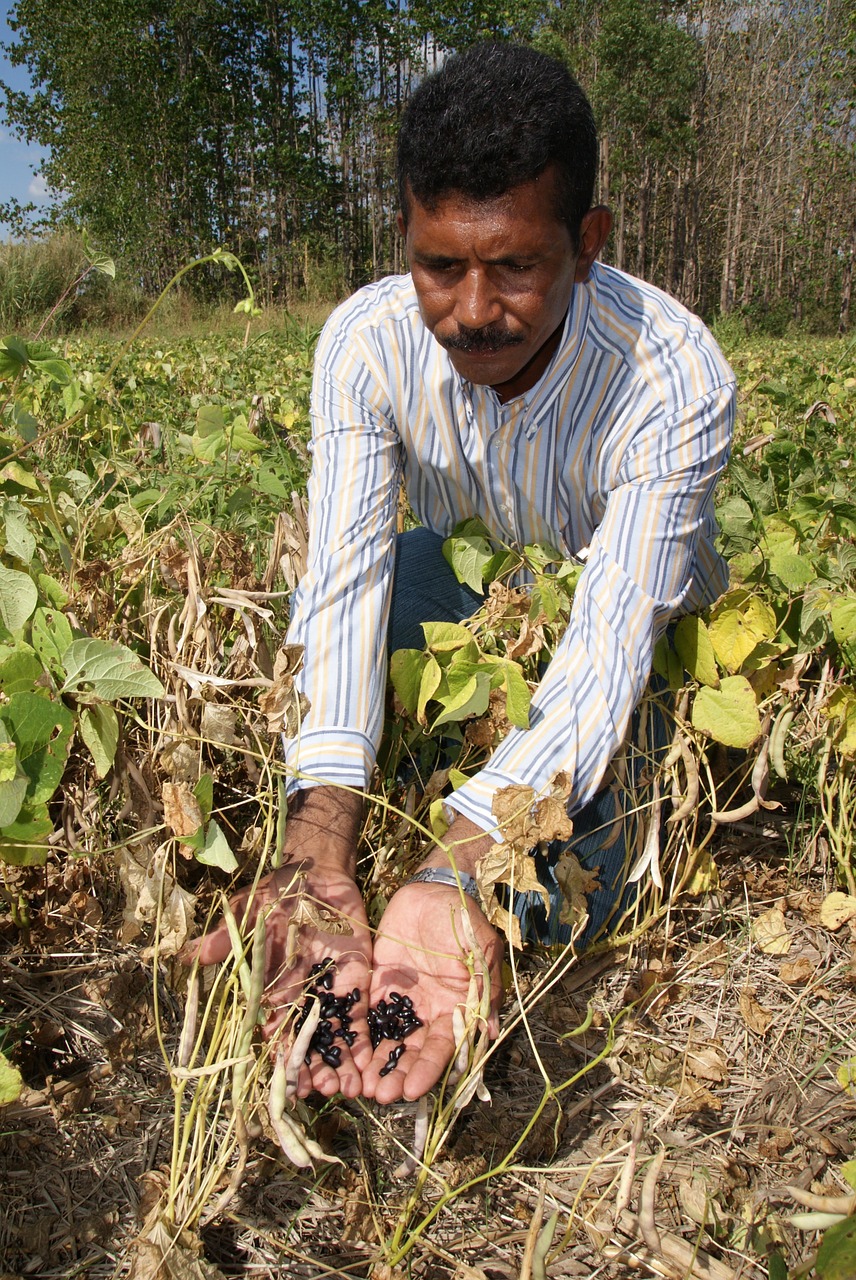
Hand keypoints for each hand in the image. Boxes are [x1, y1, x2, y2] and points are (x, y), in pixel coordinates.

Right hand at [189, 788, 371, 1098]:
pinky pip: (361, 1018)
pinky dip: (364, 1042)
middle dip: (314, 1070)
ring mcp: (330, 992)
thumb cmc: (276, 893)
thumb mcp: (248, 913)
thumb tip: (189, 955)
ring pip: (334, 1039)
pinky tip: (370, 1067)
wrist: (317, 874)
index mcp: (271, 989)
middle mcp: (301, 998)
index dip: (279, 1059)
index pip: (273, 1032)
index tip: (286, 1084)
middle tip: (323, 1093)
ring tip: (350, 1090)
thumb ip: (225, 938)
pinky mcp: (357, 981)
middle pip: (306, 1044)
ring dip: (341, 1065)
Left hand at [361, 881, 503, 1103]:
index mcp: (457, 1006)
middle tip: (382, 1096)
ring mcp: (403, 1002)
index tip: (413, 1089)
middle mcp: (429, 1011)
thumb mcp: (479, 948)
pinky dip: (361, 1040)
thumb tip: (491, 1032)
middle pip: (413, 1052)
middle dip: (398, 1075)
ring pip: (389, 1042)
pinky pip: (368, 1019)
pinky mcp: (379, 988)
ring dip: (378, 1066)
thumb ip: (484, 987)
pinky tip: (350, 1058)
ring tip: (364, 1088)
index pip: (442, 1047)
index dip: (429, 1069)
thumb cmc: (461, 918)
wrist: (430, 889)